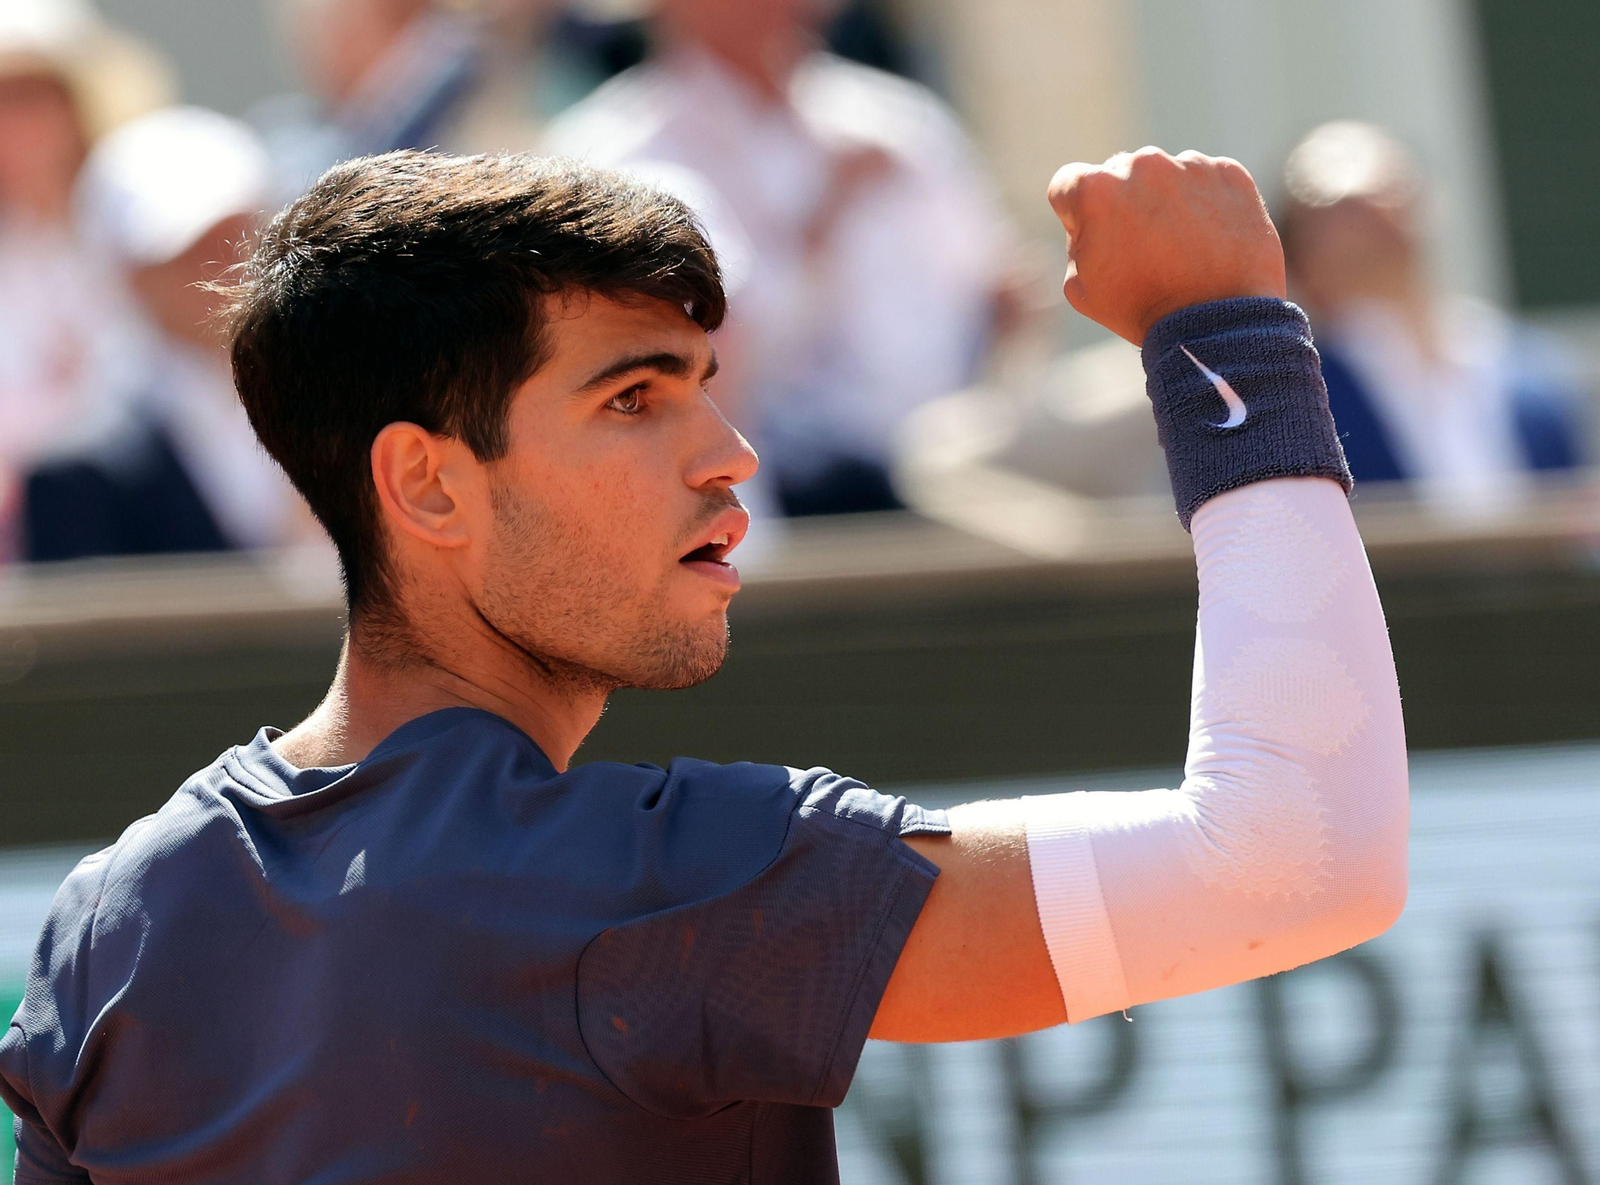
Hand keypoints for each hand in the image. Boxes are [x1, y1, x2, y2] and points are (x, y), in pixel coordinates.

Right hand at [1047, 147, 1286, 344]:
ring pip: (1166, 175)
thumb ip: (1077, 241)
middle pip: (1120, 174)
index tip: (1098, 239)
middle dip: (1124, 204)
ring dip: (1166, 201)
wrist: (1217, 324)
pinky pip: (1206, 180)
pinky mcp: (1229, 173)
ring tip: (1181, 248)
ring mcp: (1190, 164)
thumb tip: (1093, 221)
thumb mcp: (1079, 288)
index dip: (1076, 215)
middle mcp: (1142, 164)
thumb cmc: (1140, 309)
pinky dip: (1205, 203)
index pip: (1069, 183)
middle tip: (1143, 248)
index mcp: (1095, 189)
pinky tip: (1208, 241)